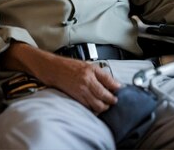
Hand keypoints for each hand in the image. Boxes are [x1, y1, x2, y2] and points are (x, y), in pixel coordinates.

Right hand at [0, 41, 121, 113]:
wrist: (53, 69)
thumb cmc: (69, 66)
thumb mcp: (87, 64)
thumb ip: (100, 74)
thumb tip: (113, 82)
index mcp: (91, 70)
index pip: (109, 81)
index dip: (116, 87)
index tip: (120, 90)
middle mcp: (87, 80)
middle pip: (105, 95)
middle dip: (111, 100)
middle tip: (114, 101)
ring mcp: (81, 90)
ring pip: (97, 104)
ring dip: (104, 106)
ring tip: (106, 105)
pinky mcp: (76, 97)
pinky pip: (88, 106)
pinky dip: (93, 108)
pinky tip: (95, 106)